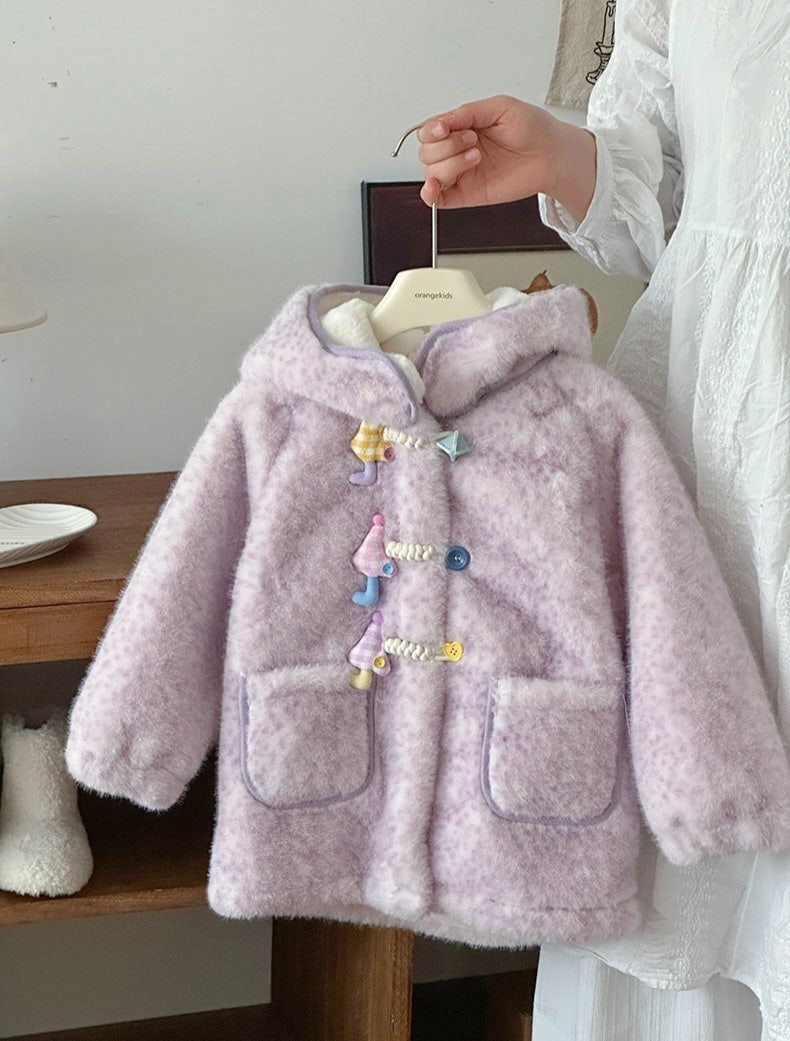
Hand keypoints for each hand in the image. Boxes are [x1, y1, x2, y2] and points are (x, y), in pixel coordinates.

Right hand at [417, 95, 594, 221]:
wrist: (552, 155)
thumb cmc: (533, 129)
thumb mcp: (500, 107)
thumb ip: (467, 112)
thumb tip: (441, 122)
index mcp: (462, 127)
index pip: (429, 131)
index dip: (432, 130)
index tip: (446, 128)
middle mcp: (458, 150)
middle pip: (426, 152)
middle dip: (447, 145)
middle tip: (473, 140)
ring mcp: (462, 173)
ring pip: (431, 172)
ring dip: (450, 163)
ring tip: (477, 157)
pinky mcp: (468, 194)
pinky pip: (438, 199)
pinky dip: (430, 195)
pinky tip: (435, 188)